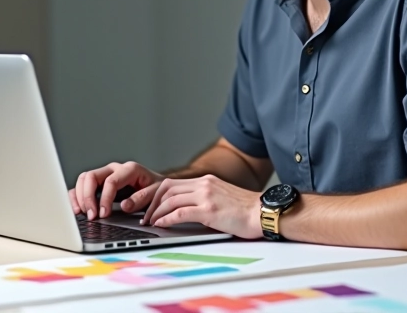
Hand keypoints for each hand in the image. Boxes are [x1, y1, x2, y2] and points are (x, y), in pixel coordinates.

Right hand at [68, 161, 163, 219]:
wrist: (160, 187)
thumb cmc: (158, 189)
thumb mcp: (156, 193)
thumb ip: (142, 198)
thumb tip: (124, 205)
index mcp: (129, 169)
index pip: (111, 181)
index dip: (105, 199)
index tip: (103, 214)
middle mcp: (115, 169)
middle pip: (92, 177)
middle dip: (88, 197)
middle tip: (91, 216)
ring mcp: (106, 174)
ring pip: (84, 179)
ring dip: (80, 197)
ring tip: (83, 213)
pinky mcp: (100, 183)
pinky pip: (83, 186)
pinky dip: (77, 196)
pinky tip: (78, 209)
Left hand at [142, 174, 262, 238]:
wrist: (264, 213)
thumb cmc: (246, 210)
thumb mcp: (221, 197)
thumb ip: (203, 198)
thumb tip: (183, 210)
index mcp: (205, 181)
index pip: (170, 183)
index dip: (153, 193)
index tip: (145, 204)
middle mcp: (204, 184)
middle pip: (166, 188)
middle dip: (149, 201)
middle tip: (142, 214)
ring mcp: (206, 195)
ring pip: (170, 199)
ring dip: (156, 212)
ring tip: (149, 222)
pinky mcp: (209, 209)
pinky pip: (180, 212)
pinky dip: (167, 219)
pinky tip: (161, 225)